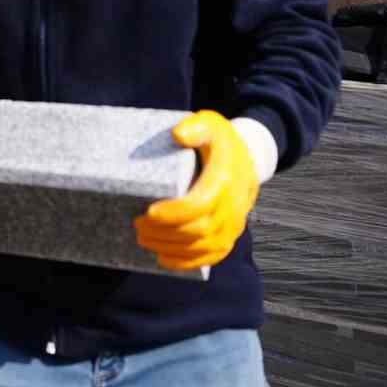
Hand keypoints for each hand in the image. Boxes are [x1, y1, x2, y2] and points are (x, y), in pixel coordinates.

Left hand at [135, 110, 259, 271]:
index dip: (175, 213)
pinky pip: (212, 255)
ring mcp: (233, 224)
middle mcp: (232, 207)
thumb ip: (196, 126)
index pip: (200, 205)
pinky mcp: (230, 234)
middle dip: (165, 233)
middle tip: (137, 226)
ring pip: (203, 247)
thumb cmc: (221, 141)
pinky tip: (164, 260)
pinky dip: (188, 263)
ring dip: (172, 249)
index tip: (149, 212)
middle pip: (198, 231)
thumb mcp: (211, 123)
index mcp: (224, 181)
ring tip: (144, 240)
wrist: (249, 158)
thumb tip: (178, 135)